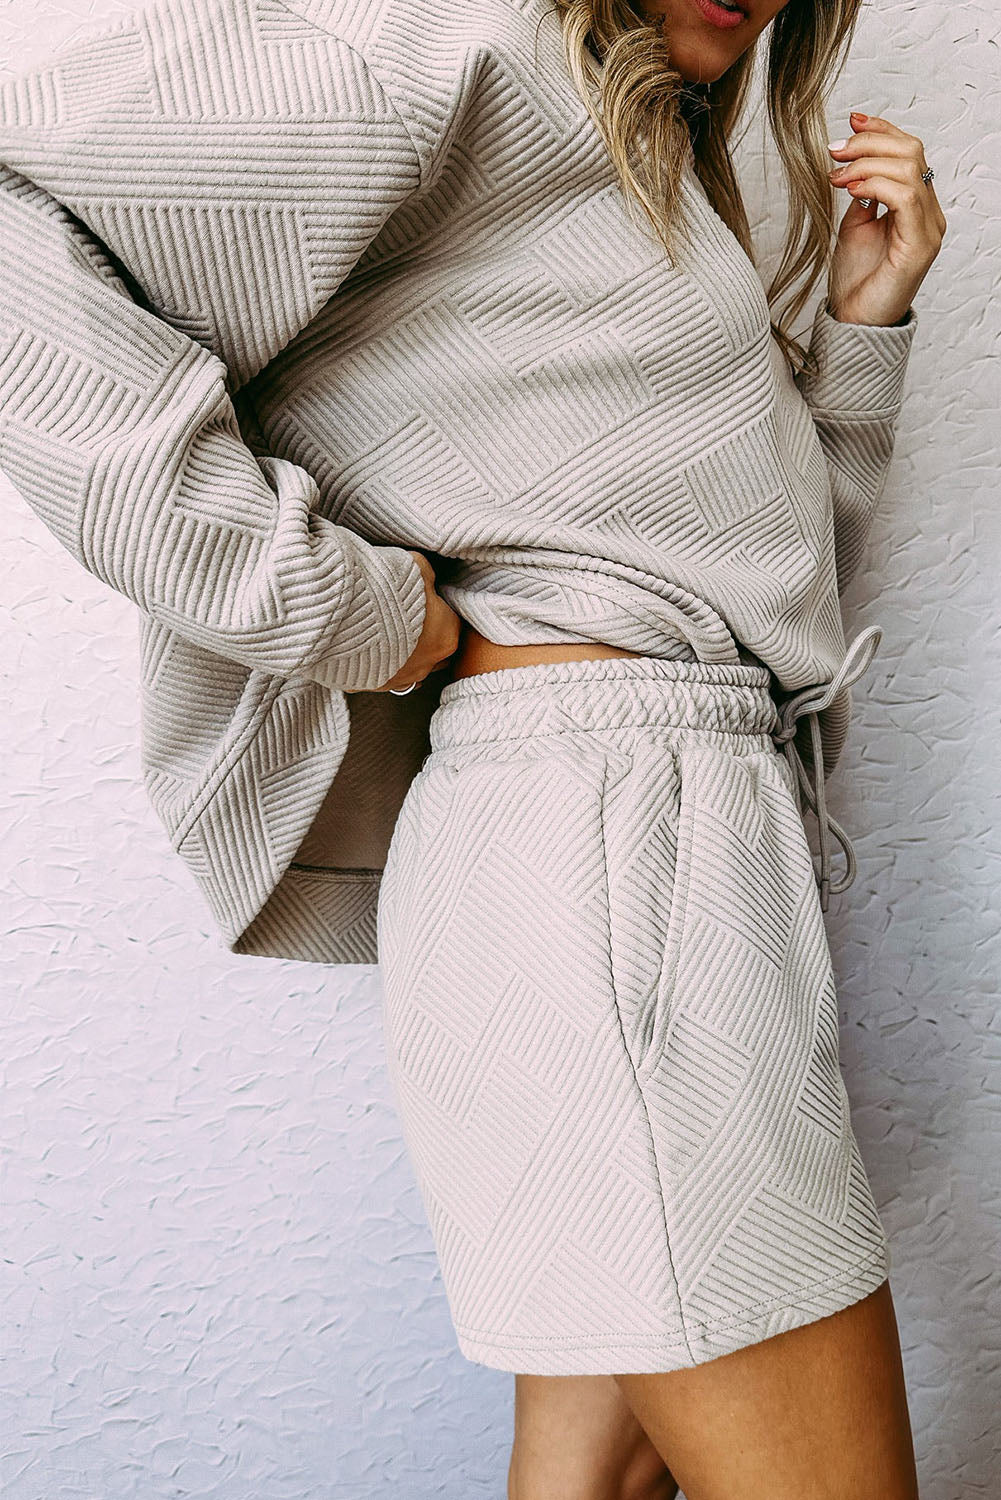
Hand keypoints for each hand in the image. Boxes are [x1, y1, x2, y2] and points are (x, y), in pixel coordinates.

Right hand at [375, 550, 461, 691]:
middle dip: (427, 635)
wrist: (342, 616)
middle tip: (408, 615)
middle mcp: (428, 662)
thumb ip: (425, 573)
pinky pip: (382, 676)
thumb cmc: (383, 591)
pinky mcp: (374, 685)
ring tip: (386, 634)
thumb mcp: (414, 566)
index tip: (426, 598)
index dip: (439, 607)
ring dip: (404, 654)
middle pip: (437, 649)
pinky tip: (367, 650)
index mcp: (446, 635)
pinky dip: (377, 665)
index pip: (453, 621)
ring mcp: (401, 677)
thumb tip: (425, 575)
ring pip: (411, 668)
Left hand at [824, 110, 945, 325]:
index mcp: (917, 206)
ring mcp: (928, 229)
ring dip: (868, 162)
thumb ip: (862, 194)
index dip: (883, 131)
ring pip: (910, 169)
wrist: (854, 322)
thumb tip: (854, 165)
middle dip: (870, 143)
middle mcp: (929, 214)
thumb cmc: (855, 280)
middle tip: (835, 150)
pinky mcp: (920, 246)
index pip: (909, 152)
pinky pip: (906, 197)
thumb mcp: (854, 226)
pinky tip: (851, 189)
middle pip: (912, 153)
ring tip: (836, 174)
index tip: (851, 122)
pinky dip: (875, 185)